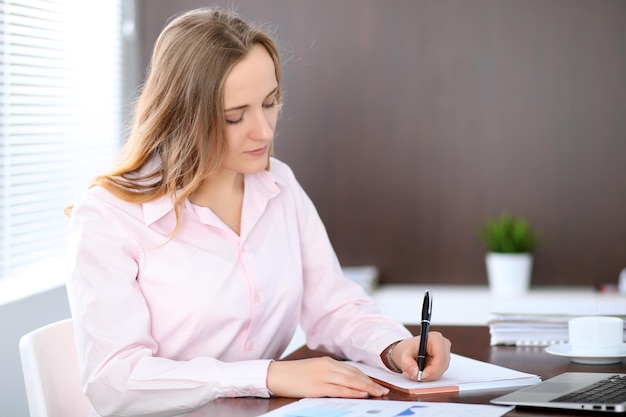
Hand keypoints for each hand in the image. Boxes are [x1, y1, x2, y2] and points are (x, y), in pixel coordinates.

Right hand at [267, 357, 389, 397]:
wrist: (275, 374)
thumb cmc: (294, 375)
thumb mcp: (314, 370)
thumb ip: (330, 374)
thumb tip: (347, 383)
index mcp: (327, 362)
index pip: (352, 370)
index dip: (367, 378)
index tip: (378, 385)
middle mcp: (327, 366)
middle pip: (354, 375)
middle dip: (371, 383)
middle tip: (384, 391)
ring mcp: (322, 376)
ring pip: (350, 382)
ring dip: (366, 388)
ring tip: (378, 394)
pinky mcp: (317, 386)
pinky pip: (339, 390)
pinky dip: (352, 392)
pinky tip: (361, 394)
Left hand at [390, 332, 450, 381]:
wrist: (406, 351)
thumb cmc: (406, 350)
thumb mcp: (403, 356)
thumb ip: (407, 364)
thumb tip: (415, 372)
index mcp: (435, 338)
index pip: (440, 357)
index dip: (433, 369)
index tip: (422, 376)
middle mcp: (443, 344)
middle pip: (442, 365)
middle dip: (429, 374)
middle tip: (415, 377)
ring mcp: (445, 353)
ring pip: (441, 370)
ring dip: (428, 376)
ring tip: (415, 373)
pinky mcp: (444, 360)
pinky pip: (440, 372)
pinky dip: (430, 375)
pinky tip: (420, 372)